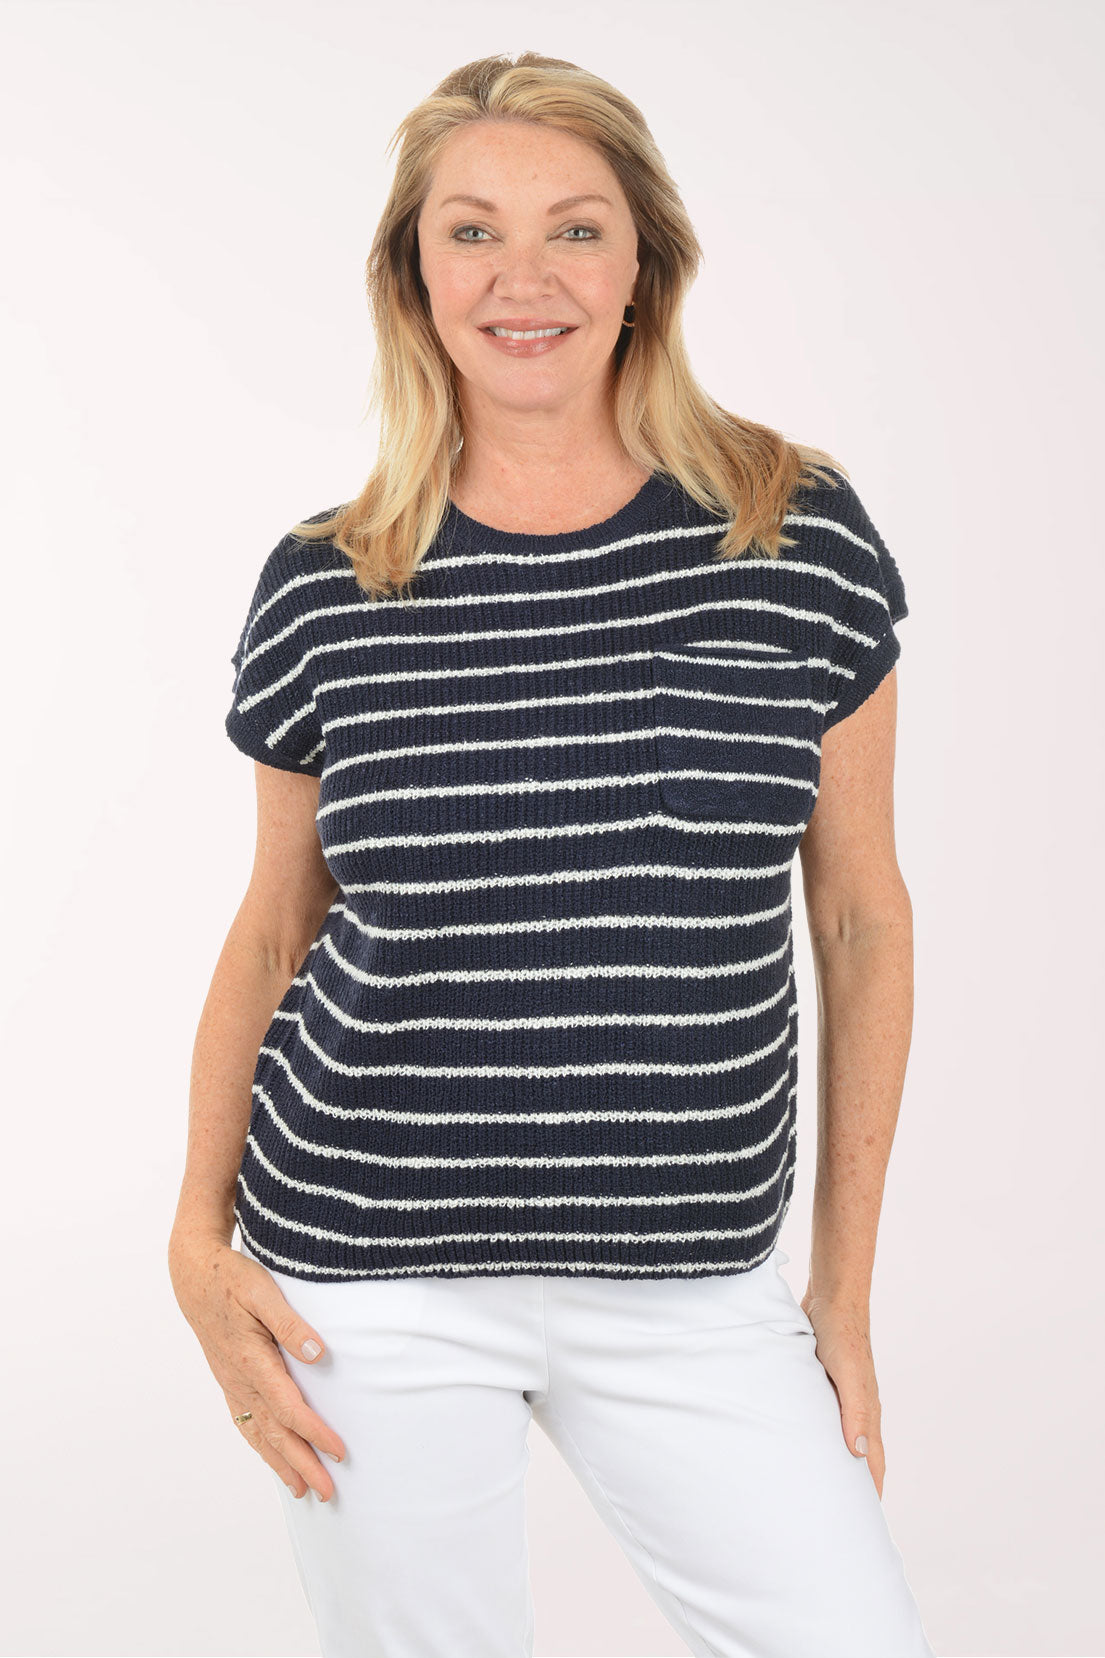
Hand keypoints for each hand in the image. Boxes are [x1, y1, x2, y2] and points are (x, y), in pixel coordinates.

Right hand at [168, 1232, 345, 1500]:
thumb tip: (319, 1354)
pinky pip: (245, 1422)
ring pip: (258, 1433)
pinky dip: (261, 1446)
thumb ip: (291, 1323)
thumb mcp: (262, 1291)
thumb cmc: (230, 1279)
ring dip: (282, 1464)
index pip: (289, 1408)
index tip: (339, 1452)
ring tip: (302, 1491)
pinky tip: (272, 1456)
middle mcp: (239, 1380)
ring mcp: (231, 1383)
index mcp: (251, 1360)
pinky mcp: (229, 1380)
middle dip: (302, 1464)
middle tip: (328, 1493)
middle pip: (275, 1432)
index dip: (315, 1434)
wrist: (194, 1276)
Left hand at [800, 1290, 885, 1498]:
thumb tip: (858, 1453)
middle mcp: (856, 1407)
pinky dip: (815, 1434)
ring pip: (837, 1436)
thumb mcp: (849, 1374)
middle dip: (851, 1485)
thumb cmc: (843, 1334)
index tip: (863, 1526)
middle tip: (836, 1516)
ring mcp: (840, 1394)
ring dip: (831, 1460)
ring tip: (815, 1487)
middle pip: (858, 1455)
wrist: (833, 1297)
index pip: (872, 1463)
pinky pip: (821, 1416)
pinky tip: (798, 1440)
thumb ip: (855, 1412)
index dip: (870, 1494)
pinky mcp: (822, 1381)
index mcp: (867, 1411)